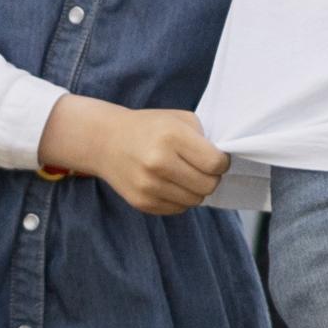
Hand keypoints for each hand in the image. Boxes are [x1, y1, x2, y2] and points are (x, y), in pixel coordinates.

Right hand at [47, 100, 231, 213]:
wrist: (105, 141)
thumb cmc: (148, 127)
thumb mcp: (177, 118)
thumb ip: (203, 137)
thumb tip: (223, 162)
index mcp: (171, 137)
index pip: (215, 163)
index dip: (222, 163)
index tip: (216, 158)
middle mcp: (158, 163)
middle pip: (208, 185)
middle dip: (211, 177)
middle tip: (202, 168)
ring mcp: (148, 186)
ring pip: (195, 201)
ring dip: (196, 190)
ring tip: (185, 175)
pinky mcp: (142, 203)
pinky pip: (178, 209)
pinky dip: (180, 199)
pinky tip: (170, 183)